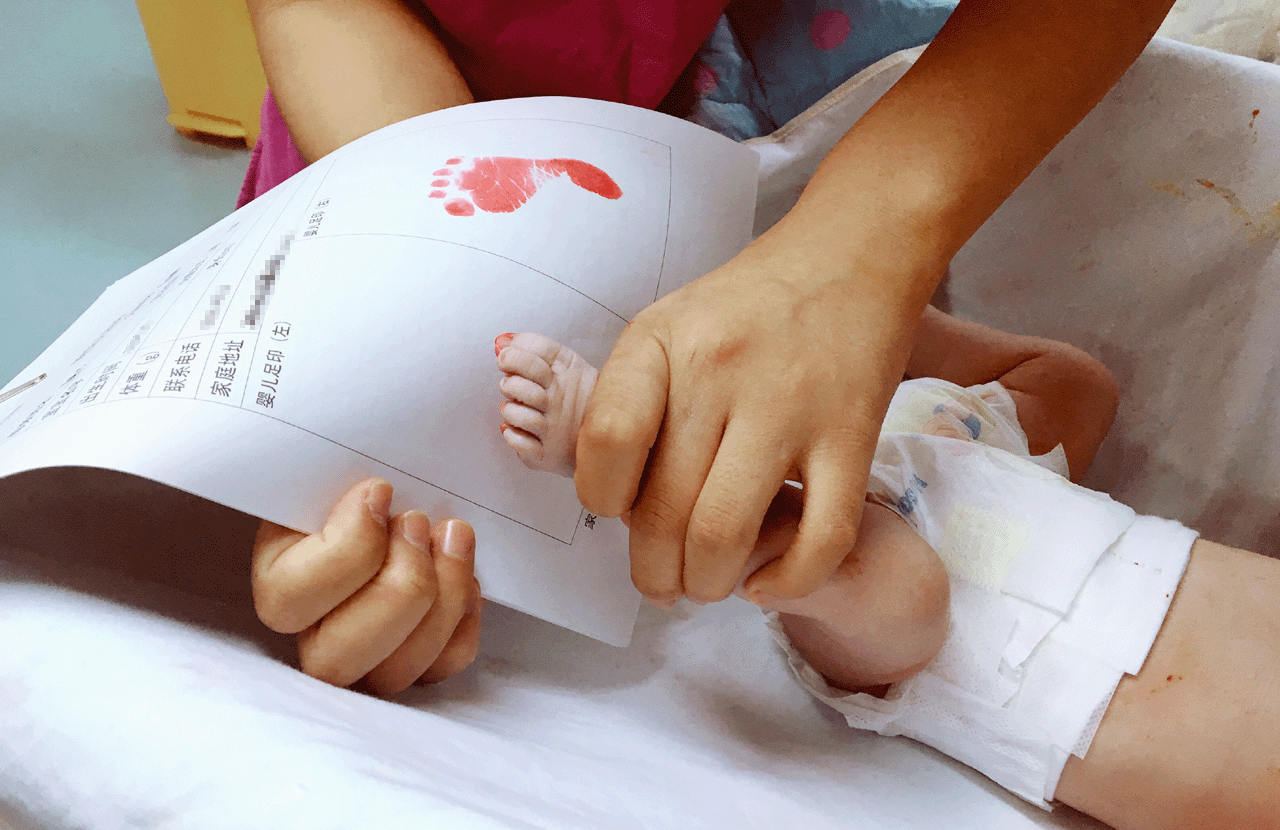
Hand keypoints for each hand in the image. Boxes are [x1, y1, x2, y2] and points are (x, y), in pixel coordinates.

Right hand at [252, 477, 481, 694]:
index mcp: (278, 577)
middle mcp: (312, 632)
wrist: (404, 489)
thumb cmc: (364, 473)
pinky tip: (467, 573)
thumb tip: (371, 488)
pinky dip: (464, 620)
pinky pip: (442, 666)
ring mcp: (364, 657)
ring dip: (441, 600)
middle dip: (399, 587)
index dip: (348, 546)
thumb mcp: (334, 463)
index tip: (382, 489)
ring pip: (393, 673)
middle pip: (336, 656)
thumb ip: (332, 469)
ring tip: (454, 537)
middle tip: (420, 524)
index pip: (291, 596)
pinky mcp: (415, 661)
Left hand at [574, 225, 936, 605]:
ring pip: (725, 535)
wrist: (851, 256)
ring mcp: (790, 408)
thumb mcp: (665, 327)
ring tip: (705, 583)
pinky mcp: (852, 437)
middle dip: (653, 572)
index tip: (618, 511)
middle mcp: (720, 373)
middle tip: (661, 581)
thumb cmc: (746, 305)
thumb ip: (631, 402)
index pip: (607, 443)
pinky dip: (787, 582)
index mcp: (661, 343)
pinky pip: (821, 538)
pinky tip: (766, 583)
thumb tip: (616, 504)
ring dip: (706, 583)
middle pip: (663, 510)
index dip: (603, 498)